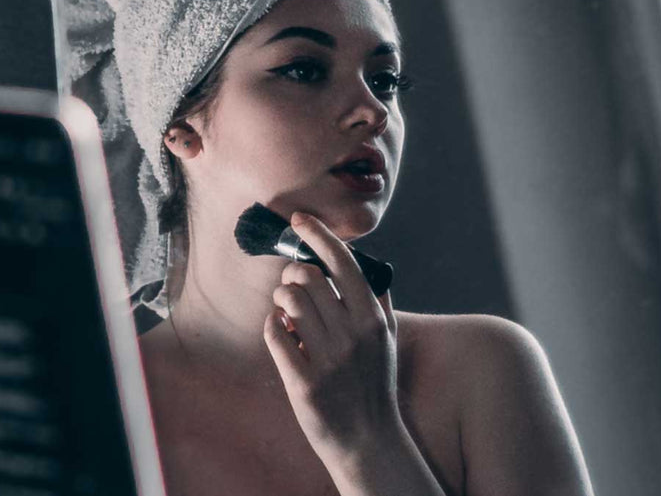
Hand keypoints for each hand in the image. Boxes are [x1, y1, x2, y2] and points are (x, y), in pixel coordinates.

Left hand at [263, 212, 401, 466]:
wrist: (368, 441)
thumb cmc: (375, 387)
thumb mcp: (388, 343)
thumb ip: (378, 304)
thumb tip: (366, 265)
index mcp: (373, 320)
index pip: (343, 262)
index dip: (318, 234)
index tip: (300, 219)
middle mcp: (352, 335)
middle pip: (308, 277)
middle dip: (293, 276)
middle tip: (292, 288)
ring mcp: (327, 359)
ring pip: (288, 300)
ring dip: (280, 300)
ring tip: (287, 312)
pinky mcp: (303, 381)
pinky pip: (274, 332)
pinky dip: (272, 326)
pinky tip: (281, 332)